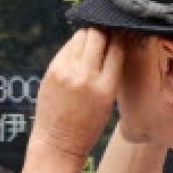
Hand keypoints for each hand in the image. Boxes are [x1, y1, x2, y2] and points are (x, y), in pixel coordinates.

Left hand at [30, 27, 122, 160]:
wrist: (58, 142)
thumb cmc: (87, 125)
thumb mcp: (107, 100)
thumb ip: (109, 72)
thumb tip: (112, 42)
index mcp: (106, 87)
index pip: (117, 48)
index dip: (120, 37)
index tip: (121, 32)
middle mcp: (86, 76)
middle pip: (98, 35)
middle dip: (103, 31)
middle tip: (105, 32)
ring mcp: (66, 71)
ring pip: (81, 36)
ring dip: (88, 34)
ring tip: (92, 40)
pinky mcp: (51, 70)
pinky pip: (67, 47)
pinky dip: (74, 45)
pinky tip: (78, 50)